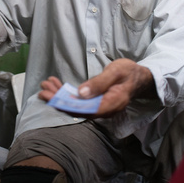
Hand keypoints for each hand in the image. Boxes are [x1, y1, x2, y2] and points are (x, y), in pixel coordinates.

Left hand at [38, 59, 155, 118]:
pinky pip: (80, 101)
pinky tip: (57, 86)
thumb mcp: (115, 72)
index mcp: (109, 105)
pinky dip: (67, 94)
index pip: (83, 110)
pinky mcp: (97, 101)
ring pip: (76, 105)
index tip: (50, 96)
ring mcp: (100, 106)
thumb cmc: (129, 72)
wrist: (141, 76)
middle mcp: (103, 109)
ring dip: (60, 96)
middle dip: (58, 100)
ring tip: (46, 85)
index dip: (64, 105)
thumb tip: (80, 94)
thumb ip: (99, 83)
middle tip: (42, 89)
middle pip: (77, 109)